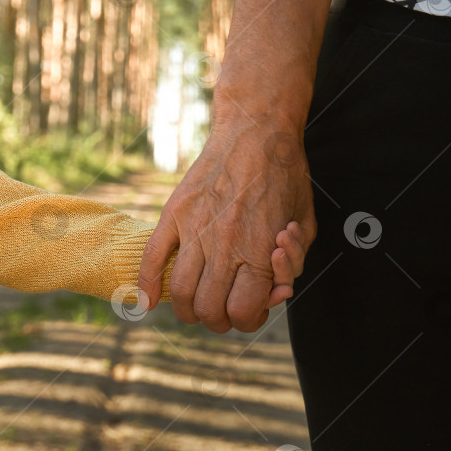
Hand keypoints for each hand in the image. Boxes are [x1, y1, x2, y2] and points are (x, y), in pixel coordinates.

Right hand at [138, 121, 315, 333]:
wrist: (257, 130)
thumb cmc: (286, 178)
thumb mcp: (305, 225)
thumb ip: (293, 264)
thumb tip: (277, 291)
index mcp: (260, 251)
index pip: (243, 312)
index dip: (249, 320)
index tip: (251, 310)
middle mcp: (225, 245)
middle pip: (209, 310)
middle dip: (219, 320)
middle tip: (224, 310)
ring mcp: (196, 229)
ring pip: (180, 292)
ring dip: (188, 310)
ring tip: (197, 303)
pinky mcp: (175, 213)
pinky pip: (152, 258)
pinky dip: (145, 285)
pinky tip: (146, 301)